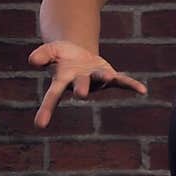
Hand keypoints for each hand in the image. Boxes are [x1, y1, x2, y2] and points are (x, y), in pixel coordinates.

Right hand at [28, 40, 146, 129]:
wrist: (78, 54)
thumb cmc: (62, 56)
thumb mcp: (51, 51)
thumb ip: (42, 55)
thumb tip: (32, 61)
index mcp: (62, 80)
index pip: (52, 96)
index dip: (46, 109)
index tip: (39, 124)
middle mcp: (80, 84)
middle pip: (80, 86)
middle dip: (81, 88)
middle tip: (81, 94)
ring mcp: (95, 80)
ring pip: (100, 80)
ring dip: (104, 78)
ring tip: (108, 76)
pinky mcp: (109, 76)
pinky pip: (122, 81)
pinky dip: (131, 85)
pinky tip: (143, 90)